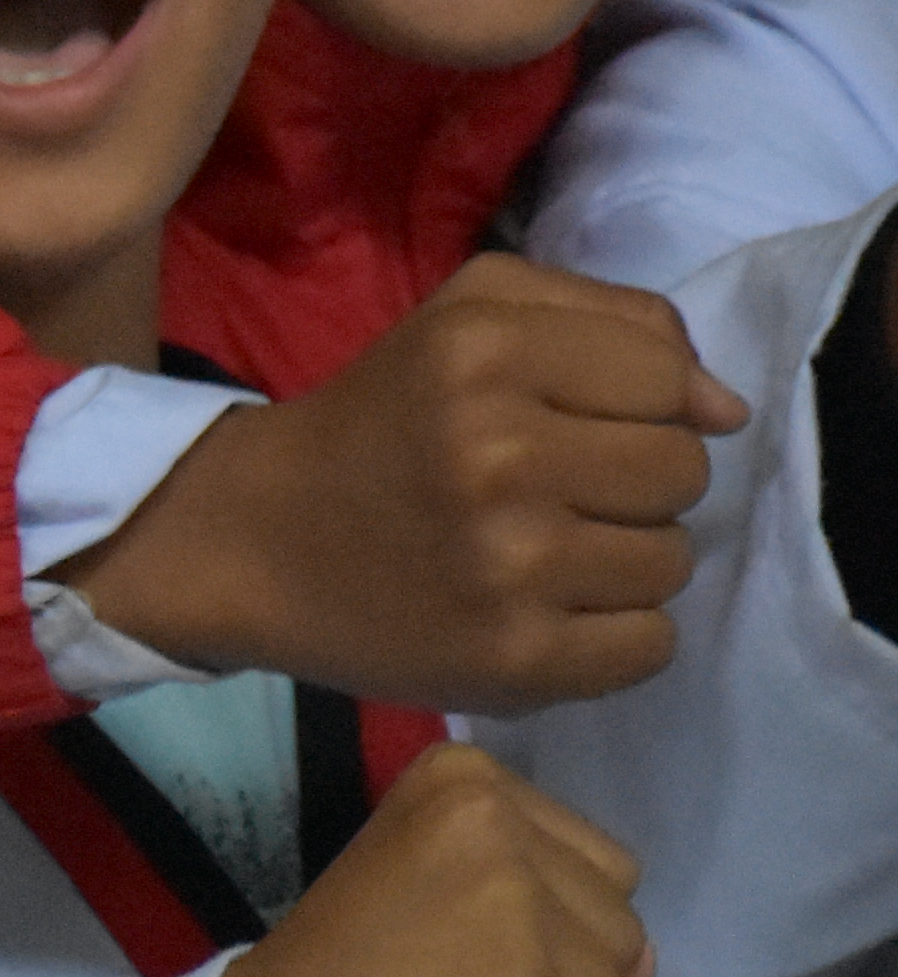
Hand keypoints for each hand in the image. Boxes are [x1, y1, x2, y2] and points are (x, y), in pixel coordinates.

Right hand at [54, 255, 742, 713]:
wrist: (248, 541)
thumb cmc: (378, 420)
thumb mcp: (468, 317)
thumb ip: (614, 322)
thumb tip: (728, 409)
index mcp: (484, 352)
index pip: (670, 379)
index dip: (634, 404)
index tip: (567, 424)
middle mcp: (497, 454)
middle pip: (683, 471)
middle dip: (631, 483)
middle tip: (548, 494)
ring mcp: (508, 565)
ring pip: (673, 562)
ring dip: (621, 561)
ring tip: (537, 555)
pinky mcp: (513, 658)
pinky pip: (652, 646)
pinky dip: (612, 637)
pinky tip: (541, 613)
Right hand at [191, 743, 648, 976]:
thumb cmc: (331, 967)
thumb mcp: (425, 873)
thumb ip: (536, 884)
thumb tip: (644, 964)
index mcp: (467, 783)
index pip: (603, 866)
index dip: (547, 924)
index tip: (454, 942)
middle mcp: (497, 829)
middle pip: (622, 931)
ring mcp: (515, 916)